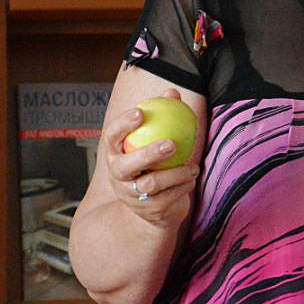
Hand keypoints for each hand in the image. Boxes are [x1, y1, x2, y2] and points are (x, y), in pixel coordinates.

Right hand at [102, 88, 198, 227]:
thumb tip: (172, 92)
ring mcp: (131, 196)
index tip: (141, 112)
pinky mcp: (149, 211)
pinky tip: (192, 177)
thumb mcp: (156, 140)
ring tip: (193, 167)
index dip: (122, 125)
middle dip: (148, 154)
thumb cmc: (156, 165)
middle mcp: (118, 177)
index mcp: (116, 155)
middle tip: (171, 144)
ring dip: (176, 173)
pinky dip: (184, 186)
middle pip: (127, 166)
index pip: (111, 138)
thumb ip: (163, 116)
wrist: (154, 208)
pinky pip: (169, 197)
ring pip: (151, 184)